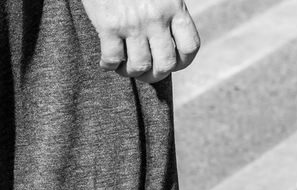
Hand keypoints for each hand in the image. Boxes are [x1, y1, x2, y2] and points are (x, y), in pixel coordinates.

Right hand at [78, 0, 200, 83]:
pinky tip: (106, 60)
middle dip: (155, 75)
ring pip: (139, 66)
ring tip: (124, 66)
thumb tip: (167, 40)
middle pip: (165, 64)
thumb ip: (168, 10)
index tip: (172, 63)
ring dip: (130, 72)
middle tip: (145, 72)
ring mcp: (132, 22)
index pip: (190, 47)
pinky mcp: (108, 25)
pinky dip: (109, 65)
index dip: (182, 62)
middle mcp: (156, 16)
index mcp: (174, 6)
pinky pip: (112, 59)